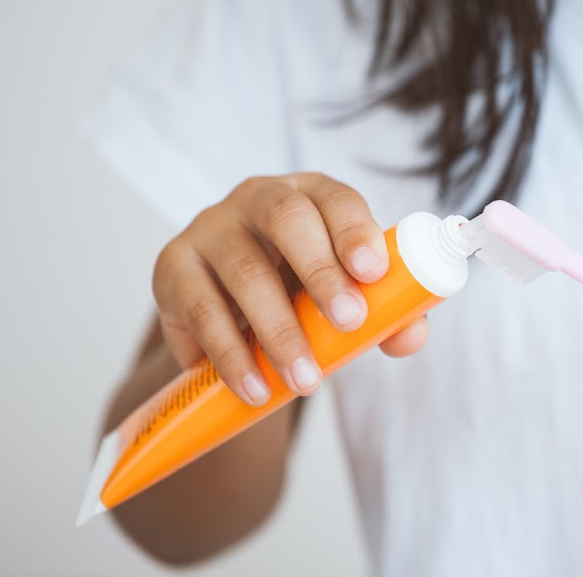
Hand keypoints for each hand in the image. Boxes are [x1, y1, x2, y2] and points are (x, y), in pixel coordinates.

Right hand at [152, 173, 428, 405]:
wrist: (228, 315)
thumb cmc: (300, 293)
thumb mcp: (343, 296)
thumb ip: (386, 313)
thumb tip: (409, 336)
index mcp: (310, 195)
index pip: (335, 198)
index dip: (355, 230)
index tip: (374, 272)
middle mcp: (257, 198)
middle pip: (288, 220)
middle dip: (322, 273)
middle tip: (349, 322)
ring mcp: (210, 227)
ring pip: (245, 271)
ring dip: (279, 330)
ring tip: (307, 380)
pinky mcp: (173, 266)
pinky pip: (202, 309)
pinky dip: (231, 355)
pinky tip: (255, 388)